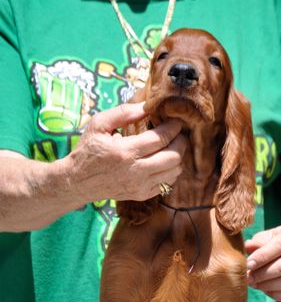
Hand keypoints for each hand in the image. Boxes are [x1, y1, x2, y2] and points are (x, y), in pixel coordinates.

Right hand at [65, 102, 185, 203]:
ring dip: (178, 158)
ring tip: (172, 147)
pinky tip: (163, 162)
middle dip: (181, 142)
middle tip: (178, 134)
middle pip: (173, 157)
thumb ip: (123, 113)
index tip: (177, 121)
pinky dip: (171, 172)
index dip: (174, 128)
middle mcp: (136, 171)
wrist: (78, 181)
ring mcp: (140, 186)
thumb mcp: (99, 124)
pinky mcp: (142, 195)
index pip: (161, 138)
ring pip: (174, 172)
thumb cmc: (88, 150)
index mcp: (125, 151)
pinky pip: (167, 184)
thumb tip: (147, 106)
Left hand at [245, 224, 280, 300]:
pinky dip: (278, 295)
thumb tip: (247, 246)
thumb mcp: (273, 235)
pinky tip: (266, 290)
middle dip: (264, 274)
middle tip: (248, 278)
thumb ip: (259, 240)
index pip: (279, 246)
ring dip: (269, 285)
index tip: (248, 265)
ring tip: (255, 284)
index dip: (262, 256)